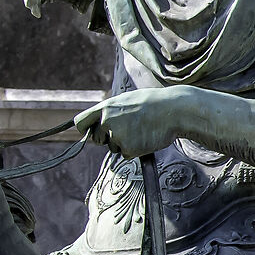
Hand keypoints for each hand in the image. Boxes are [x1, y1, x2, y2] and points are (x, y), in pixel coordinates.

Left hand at [73, 84, 209, 157]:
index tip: (89, 132)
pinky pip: (125, 154)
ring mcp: (117, 136)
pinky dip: (135, 150)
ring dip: (124, 143)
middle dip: (107, 138)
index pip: (81, 122)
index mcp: (105, 107)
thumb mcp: (127, 100)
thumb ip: (111, 111)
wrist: (174, 111)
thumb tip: (100, 123)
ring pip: (113, 147)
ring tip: (141, 130)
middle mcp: (107, 121)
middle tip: (126, 131)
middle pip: (97, 138)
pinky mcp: (128, 149)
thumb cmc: (153, 104)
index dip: (84, 129)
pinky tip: (146, 138)